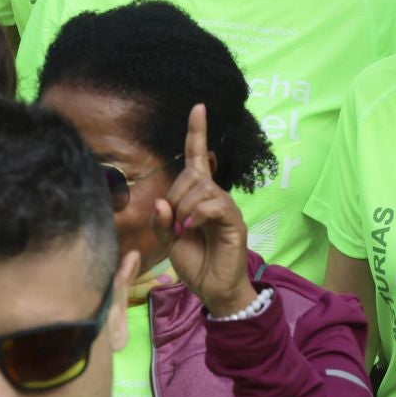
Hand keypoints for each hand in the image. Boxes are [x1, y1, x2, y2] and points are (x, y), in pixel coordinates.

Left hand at [151, 105, 255, 318]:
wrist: (213, 289)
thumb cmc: (194, 262)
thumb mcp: (167, 239)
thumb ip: (160, 219)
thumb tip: (161, 200)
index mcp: (198, 195)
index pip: (198, 157)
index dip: (197, 132)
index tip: (198, 107)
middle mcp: (215, 195)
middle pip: (192, 174)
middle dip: (175, 195)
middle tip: (173, 222)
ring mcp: (226, 207)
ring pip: (202, 187)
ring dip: (184, 206)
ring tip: (182, 228)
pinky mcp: (234, 221)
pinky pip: (214, 204)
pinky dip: (197, 214)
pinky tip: (191, 227)